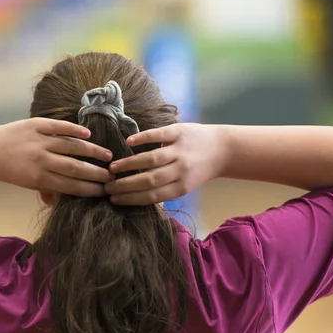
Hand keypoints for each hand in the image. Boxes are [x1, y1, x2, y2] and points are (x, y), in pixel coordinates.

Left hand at [0, 118, 112, 196]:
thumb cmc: (10, 170)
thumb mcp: (27, 184)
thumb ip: (45, 190)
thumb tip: (58, 202)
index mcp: (39, 178)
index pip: (71, 185)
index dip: (90, 188)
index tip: (104, 190)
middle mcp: (41, 160)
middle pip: (75, 167)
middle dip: (96, 173)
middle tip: (111, 175)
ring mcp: (39, 140)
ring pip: (72, 146)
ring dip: (92, 151)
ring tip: (107, 155)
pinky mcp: (37, 125)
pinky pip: (60, 127)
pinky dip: (74, 130)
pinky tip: (88, 135)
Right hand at [105, 123, 225, 205]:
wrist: (224, 149)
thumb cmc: (200, 169)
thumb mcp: (186, 185)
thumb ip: (166, 190)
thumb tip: (138, 199)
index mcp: (181, 186)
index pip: (152, 196)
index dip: (131, 199)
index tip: (114, 199)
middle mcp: (180, 170)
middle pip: (149, 180)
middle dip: (126, 185)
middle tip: (108, 186)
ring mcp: (179, 150)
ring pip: (151, 159)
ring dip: (129, 164)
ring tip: (113, 168)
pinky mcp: (179, 132)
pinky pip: (158, 135)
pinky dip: (142, 138)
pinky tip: (128, 142)